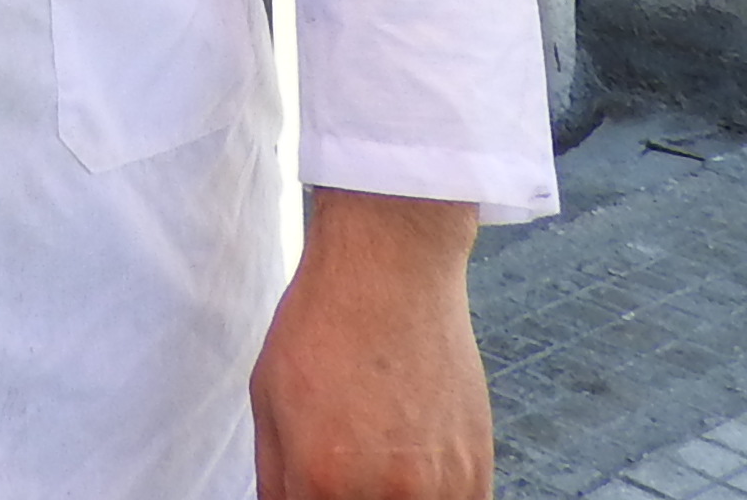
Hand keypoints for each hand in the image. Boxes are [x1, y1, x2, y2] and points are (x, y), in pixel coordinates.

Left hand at [251, 188, 489, 499]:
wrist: (392, 269)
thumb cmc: (324, 324)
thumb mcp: (269, 400)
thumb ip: (275, 479)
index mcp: (322, 480)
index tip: (316, 487)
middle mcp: (388, 495)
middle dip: (345, 497)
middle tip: (344, 467)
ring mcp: (440, 488)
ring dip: (392, 497)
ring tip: (380, 460)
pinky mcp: (477, 472)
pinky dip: (431, 496)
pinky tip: (411, 467)